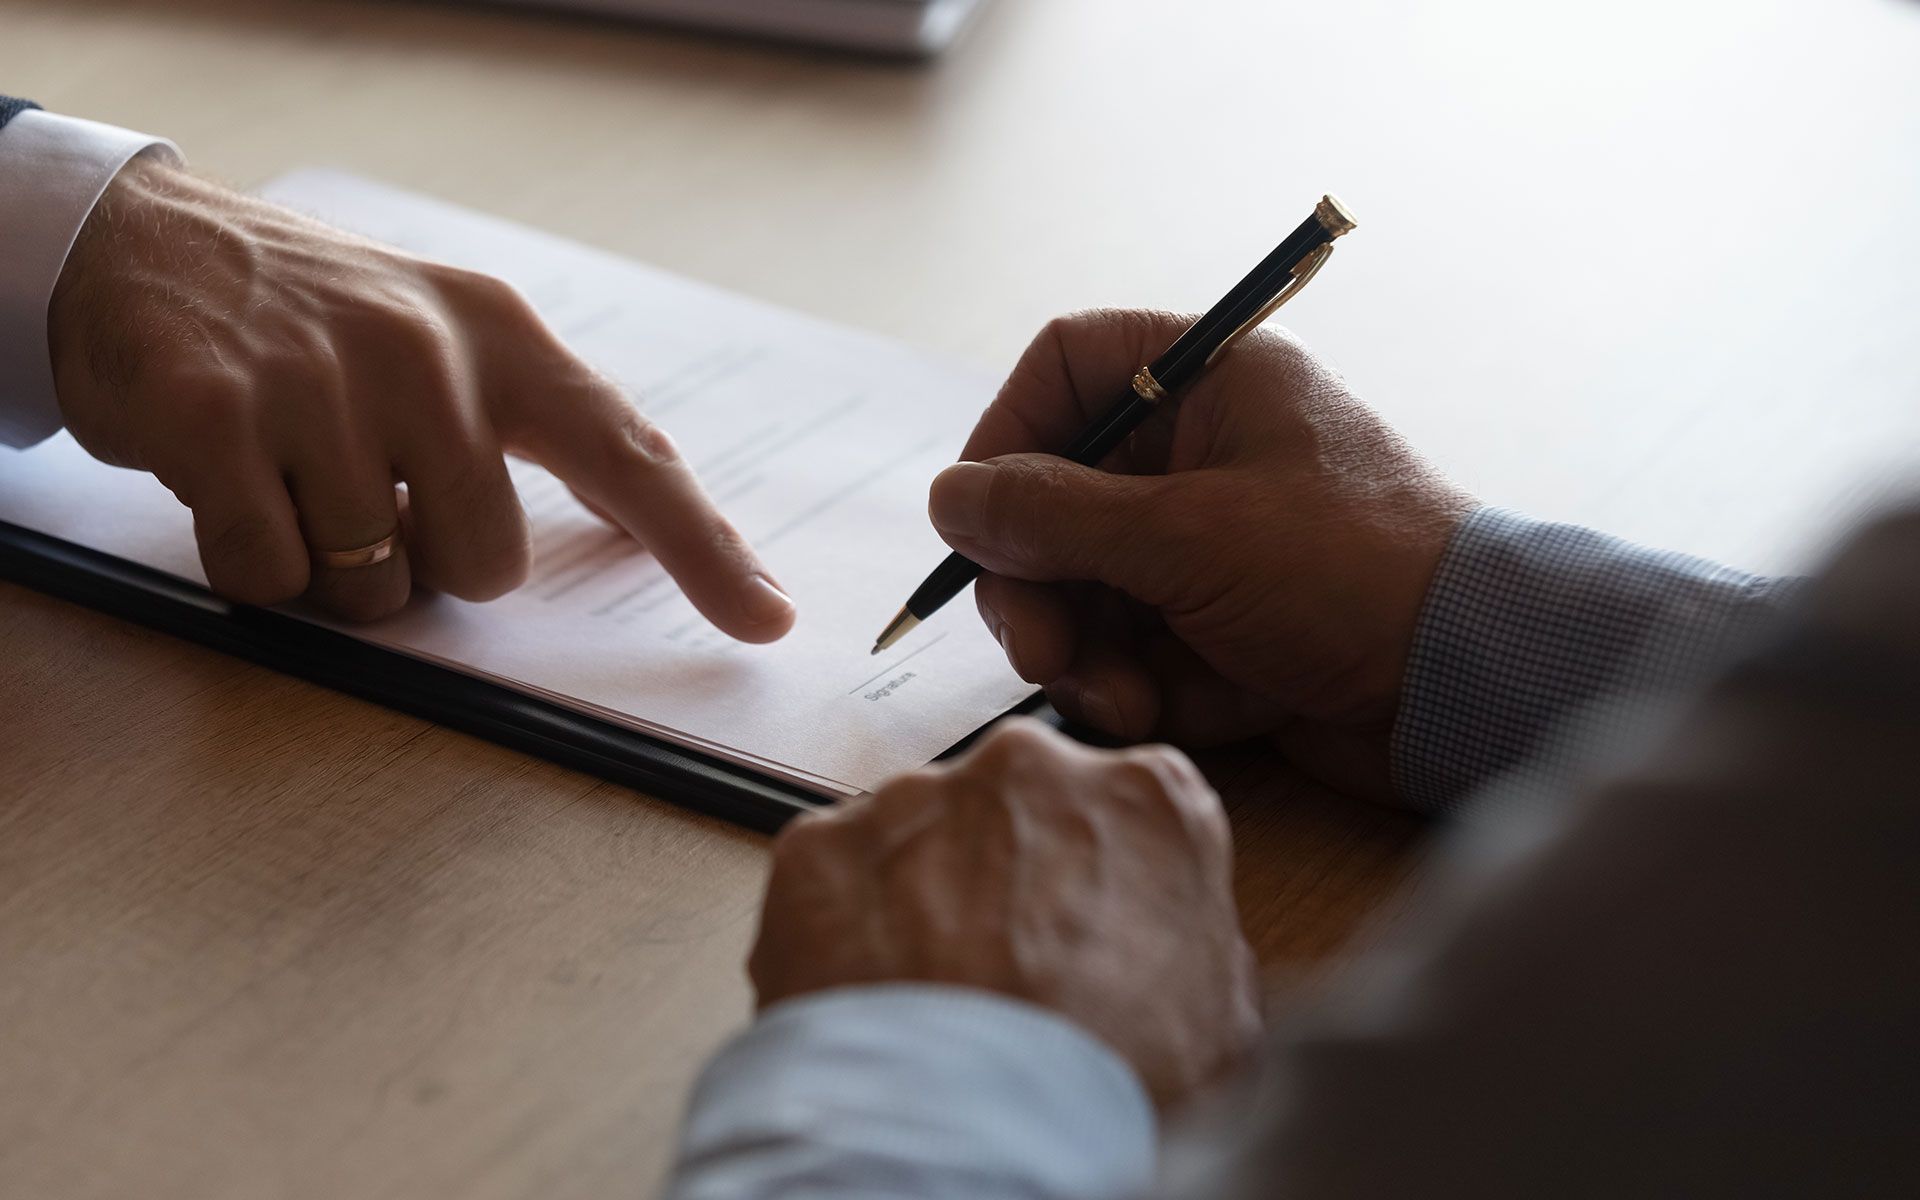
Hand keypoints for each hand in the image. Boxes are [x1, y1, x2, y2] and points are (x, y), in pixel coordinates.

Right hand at [48, 155, 794, 638]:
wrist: (142, 244)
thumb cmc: (315, 321)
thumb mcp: (443, 338)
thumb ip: (533, 426)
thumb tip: (634, 528)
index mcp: (503, 336)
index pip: (628, 452)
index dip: (702, 547)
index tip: (766, 619)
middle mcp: (427, 352)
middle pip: (486, 564)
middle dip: (428, 563)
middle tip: (367, 492)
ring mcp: (322, 381)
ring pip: (377, 584)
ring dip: (335, 569)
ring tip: (293, 474)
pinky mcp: (220, 418)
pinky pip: (272, 576)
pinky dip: (251, 565)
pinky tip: (231, 482)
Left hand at [750, 718, 1261, 1110]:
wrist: (972, 1144)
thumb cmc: (1106, 1090)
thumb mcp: (1223, 1024)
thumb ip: (1197, 943)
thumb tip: (1176, 950)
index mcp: (1147, 798)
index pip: (1126, 803)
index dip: (1100, 871)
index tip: (1082, 922)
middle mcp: (1028, 770)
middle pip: (1015, 805)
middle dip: (1005, 871)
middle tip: (999, 968)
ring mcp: (916, 799)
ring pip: (918, 834)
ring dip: (920, 898)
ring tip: (928, 1001)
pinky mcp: (822, 845)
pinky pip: (834, 876)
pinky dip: (841, 927)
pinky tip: (868, 1000)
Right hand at [927, 309, 1473, 798]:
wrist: (1471, 685)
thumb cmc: (1346, 571)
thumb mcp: (1186, 534)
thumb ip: (1053, 515)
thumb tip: (947, 497)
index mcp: (1209, 382)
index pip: (1067, 369)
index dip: (1005, 435)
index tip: (976, 520)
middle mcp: (1201, 454)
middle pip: (1056, 498)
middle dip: (1036, 582)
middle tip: (1037, 649)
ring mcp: (1209, 546)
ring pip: (1087, 587)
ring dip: (1083, 650)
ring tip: (1114, 698)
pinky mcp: (1220, 628)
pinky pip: (1134, 648)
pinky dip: (1133, 685)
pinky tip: (1158, 715)